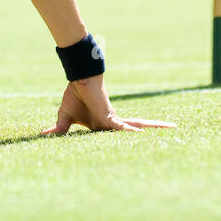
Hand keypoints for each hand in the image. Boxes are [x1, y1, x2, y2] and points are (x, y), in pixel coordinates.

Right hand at [40, 75, 175, 134]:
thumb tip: (45, 134)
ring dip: (154, 128)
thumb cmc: (75, 94)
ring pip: (136, 127)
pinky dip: (132, 132)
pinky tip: (143, 135)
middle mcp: (112, 123)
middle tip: (174, 129)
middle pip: (137, 128)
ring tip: (174, 127)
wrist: (79, 78)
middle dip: (154, 129)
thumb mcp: (66, 117)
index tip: (144, 142)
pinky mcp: (109, 118)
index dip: (132, 136)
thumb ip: (61, 128)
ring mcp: (112, 121)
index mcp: (104, 124)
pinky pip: (123, 128)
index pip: (121, 134)